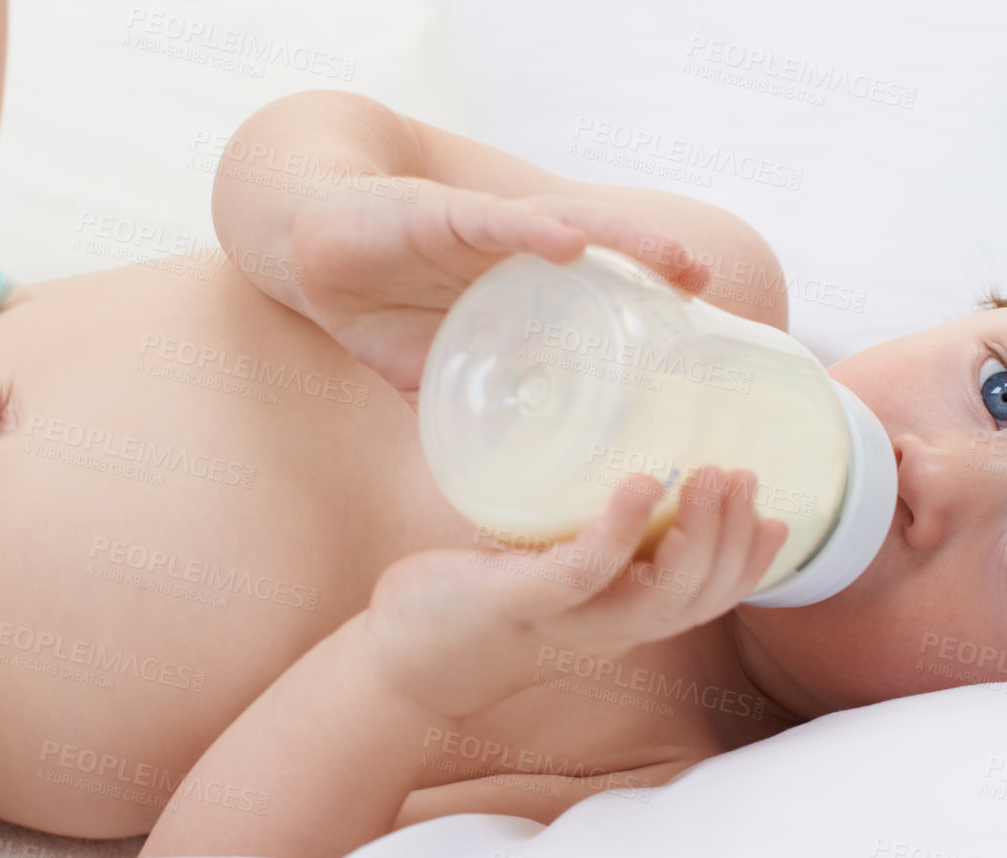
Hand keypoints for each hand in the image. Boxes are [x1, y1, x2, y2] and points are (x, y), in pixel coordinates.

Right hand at [287, 178, 710, 396]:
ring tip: (668, 257)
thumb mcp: (436, 378)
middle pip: (604, 253)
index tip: (697, 342)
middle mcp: (517, 252)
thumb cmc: (379, 310)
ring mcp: (482, 231)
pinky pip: (493, 222)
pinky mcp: (437, 216)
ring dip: (623, 239)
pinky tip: (568, 244)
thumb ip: (470, 418)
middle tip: (702, 287)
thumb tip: (496, 491)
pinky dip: (531, 231)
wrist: (304, 254)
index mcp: (523, 288)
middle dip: (655, 265)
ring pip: (568, 225)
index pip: (600, 293)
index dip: (648, 310)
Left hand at [361, 467, 787, 717]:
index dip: (751, 566)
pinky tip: (642, 484)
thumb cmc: (474, 605)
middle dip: (736, 538)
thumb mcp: (547, 572)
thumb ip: (584, 534)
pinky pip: (586, 571)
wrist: (401, 662)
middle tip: (743, 474)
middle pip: (700, 597)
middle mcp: (607, 629)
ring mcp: (568, 620)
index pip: (708, 601)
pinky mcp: (522, 601)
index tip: (777, 518)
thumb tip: (615, 465)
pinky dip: (620, 528)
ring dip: (700, 534)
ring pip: (663, 595)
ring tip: (711, 475)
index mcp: (621, 620)